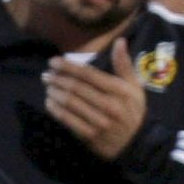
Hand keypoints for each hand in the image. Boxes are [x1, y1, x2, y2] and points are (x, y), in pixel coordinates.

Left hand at [43, 38, 146, 159]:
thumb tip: (119, 41)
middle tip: (46, 74)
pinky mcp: (90, 135)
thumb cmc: (132, 110)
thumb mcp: (135, 86)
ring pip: (70, 102)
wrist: (136, 142)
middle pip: (76, 87)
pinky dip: (55, 109)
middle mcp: (110, 105)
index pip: (89, 74)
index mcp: (120, 90)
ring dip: (54, 92)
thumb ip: (124, 64)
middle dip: (57, 78)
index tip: (54, 61)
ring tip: (48, 86)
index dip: (68, 66)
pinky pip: (67, 119)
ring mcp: (99, 121)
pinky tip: (50, 102)